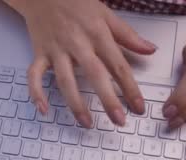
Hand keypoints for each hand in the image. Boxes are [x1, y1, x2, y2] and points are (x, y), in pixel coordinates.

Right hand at [3, 0, 156, 127]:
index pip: (118, 65)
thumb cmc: (76, 3)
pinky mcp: (39, 53)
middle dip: (108, 100)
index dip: (130, 88)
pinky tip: (43, 109)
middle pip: (95, 75)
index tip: (139, 107)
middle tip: (119, 121)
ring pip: (65, 80)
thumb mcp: (106, 14)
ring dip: (76, 104)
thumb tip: (151, 50)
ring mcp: (57, 49)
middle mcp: (77, 43)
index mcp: (97, 33)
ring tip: (87, 123)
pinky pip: (34, 75)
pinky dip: (36, 92)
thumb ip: (128, 35)